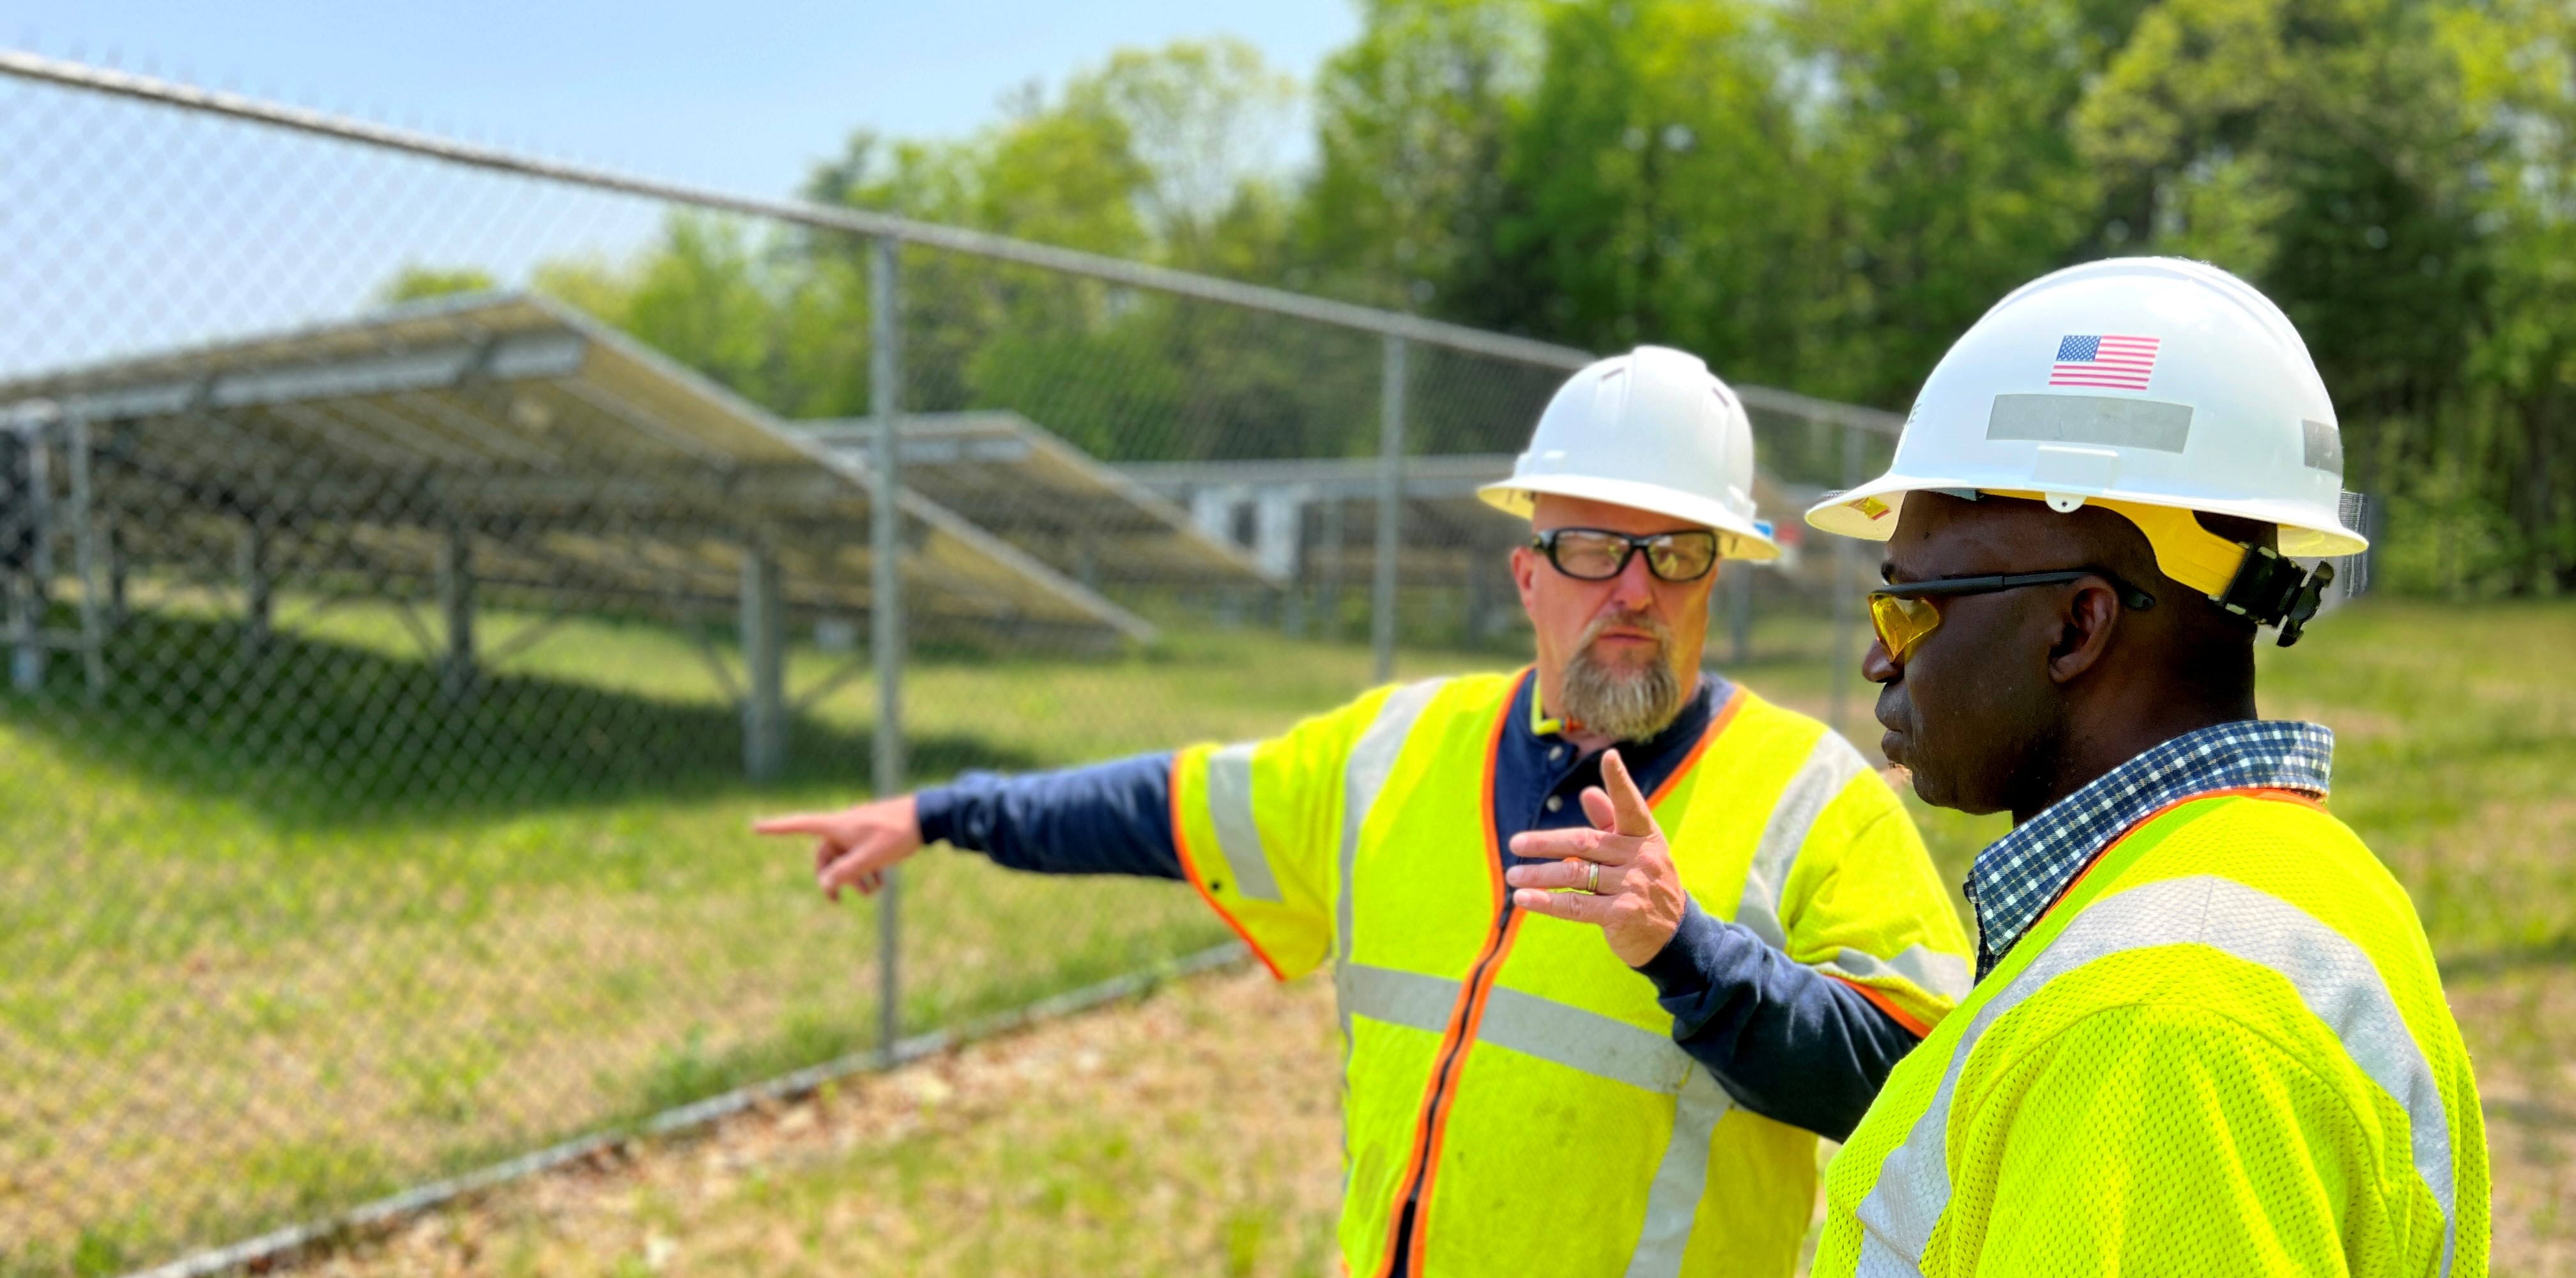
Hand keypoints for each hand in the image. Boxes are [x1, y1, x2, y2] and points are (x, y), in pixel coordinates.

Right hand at [753, 795, 922, 900]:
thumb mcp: (870, 858)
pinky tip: (881, 884)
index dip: (776, 827)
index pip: (799, 825)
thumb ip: (846, 873)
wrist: (927, 816)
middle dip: (830, 877)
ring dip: (854, 877)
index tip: (755, 827)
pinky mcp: (873, 834)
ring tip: (872, 892)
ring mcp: (858, 829)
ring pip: (845, 857)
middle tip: (836, 901)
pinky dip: (866, 870)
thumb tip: (825, 884)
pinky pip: (860, 854)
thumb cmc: (897, 834)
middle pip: (824, 854)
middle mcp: (843, 825)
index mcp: (837, 824)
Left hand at [1502, 749, 1688, 966]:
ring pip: (1574, 874)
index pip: (1631, 806)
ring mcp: (1633, 887)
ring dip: (1539, 874)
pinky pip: (1577, 905)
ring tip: (1512, 876)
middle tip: (1515, 843)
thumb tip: (1588, 791)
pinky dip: (1547, 902)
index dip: (1620, 781)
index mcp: (1644, 836)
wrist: (1675, 934)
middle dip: (1545, 842)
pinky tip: (1524, 899)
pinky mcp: (1622, 914)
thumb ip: (1611, 821)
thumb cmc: (1648, 884)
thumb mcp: (1636, 850)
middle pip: (1584, 843)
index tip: (1610, 756)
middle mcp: (1641, 858)